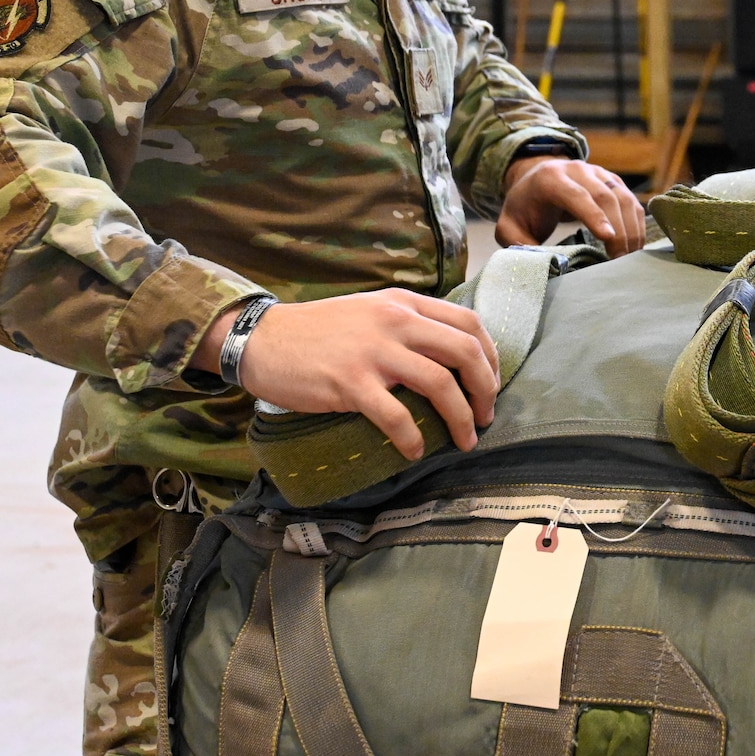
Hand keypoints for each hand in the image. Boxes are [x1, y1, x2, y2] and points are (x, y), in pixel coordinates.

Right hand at [197, 290, 500, 458]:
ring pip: (440, 383)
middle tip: (486, 415)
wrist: (262, 339)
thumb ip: (407, 325)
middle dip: (486, 388)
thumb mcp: (371, 311)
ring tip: (464, 440)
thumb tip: (447, 356)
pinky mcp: (350, 382)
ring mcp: (374, 351)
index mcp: (404, 304)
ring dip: (460, 418)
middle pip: (465, 351)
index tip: (492, 383)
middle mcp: (396, 321)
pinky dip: (413, 437)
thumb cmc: (318, 331)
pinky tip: (415, 452)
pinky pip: (396, 415)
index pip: (469, 323)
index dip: (491, 356)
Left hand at [498, 155, 646, 255]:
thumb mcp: (509, 225)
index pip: (576, 195)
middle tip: (620, 260)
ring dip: (630, 228)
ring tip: (630, 256)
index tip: (607, 238)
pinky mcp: (613, 181)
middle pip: (605, 196)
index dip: (593, 215)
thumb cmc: (524, 207)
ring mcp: (598, 173)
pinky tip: (634, 245)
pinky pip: (631, 200)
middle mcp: (577, 170)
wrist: (536, 179)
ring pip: (623, 197)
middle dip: (617, 229)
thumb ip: (518, 243)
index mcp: (550, 178)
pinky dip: (636, 223)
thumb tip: (542, 263)